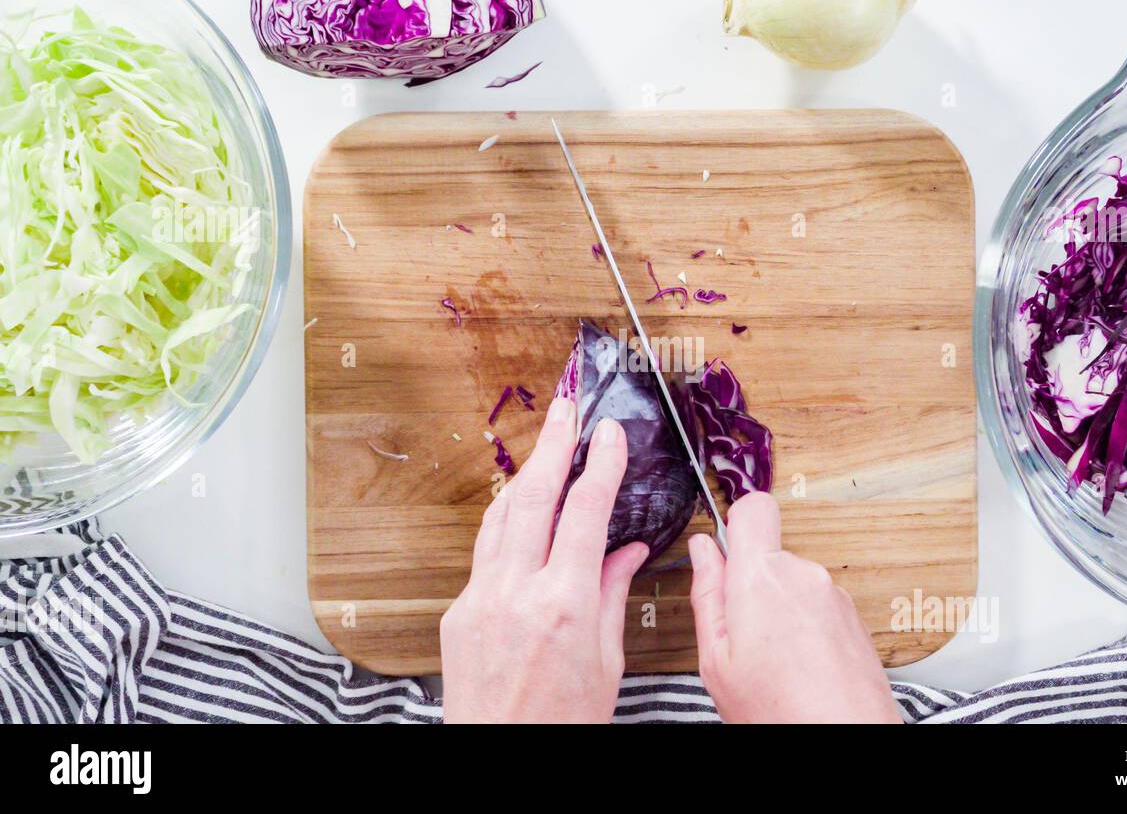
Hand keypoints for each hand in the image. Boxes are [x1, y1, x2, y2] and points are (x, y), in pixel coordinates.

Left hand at [440, 397, 647, 722]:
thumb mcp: (606, 663)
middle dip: (552, 445)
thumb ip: (612, 596)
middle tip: (566, 410)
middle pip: (533, 497)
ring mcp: (480, 601)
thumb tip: (624, 551)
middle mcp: (516, 594)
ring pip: (501, 519)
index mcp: (563, 605)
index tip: (610, 435)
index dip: (601, 465)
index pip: (585, 513)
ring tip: (543, 450)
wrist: (502, 760)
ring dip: (524, 479)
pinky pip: (485, 555)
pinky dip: (507, 528)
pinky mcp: (459, 614)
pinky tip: (522, 517)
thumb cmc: (561, 725)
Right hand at [688, 492, 900, 723]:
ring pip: (794, 583)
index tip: (726, 554)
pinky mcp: (854, 616)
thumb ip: (708, 594)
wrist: (844, 740)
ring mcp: (834, 595)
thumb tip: (702, 550)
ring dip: (781, 612)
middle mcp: (804, 575)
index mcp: (761, 577)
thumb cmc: (780, 712)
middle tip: (744, 638)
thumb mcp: (717, 660)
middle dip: (753, 585)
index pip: (754, 507)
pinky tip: (801, 667)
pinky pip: (818, 605)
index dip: (736, 523)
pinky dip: (807, 628)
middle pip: (770, 554)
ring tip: (776, 661)